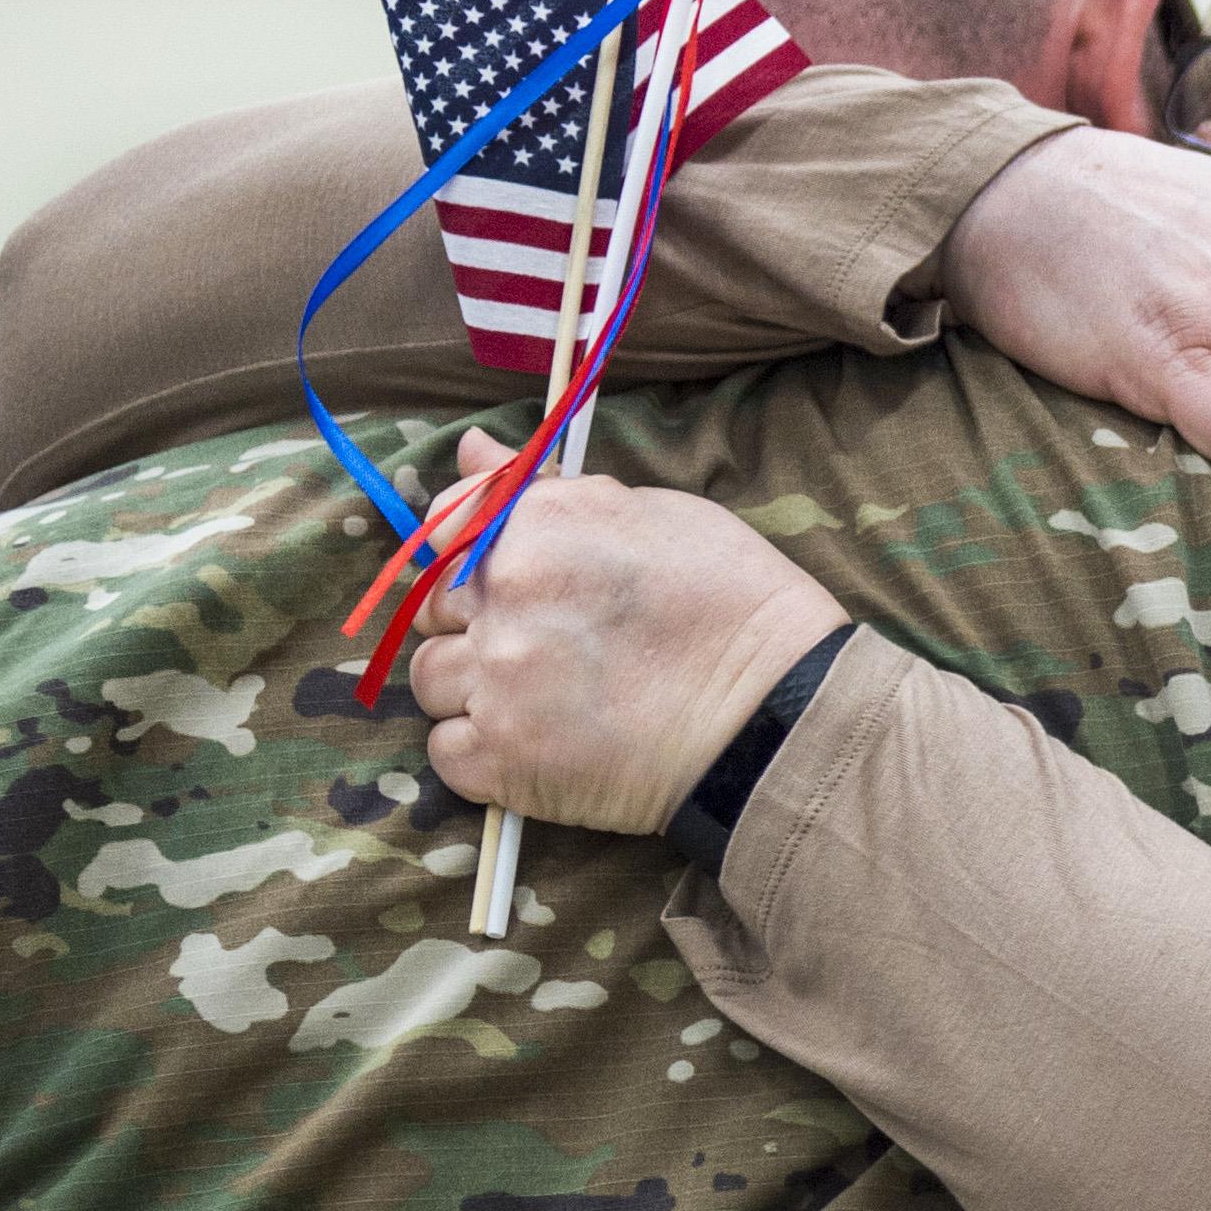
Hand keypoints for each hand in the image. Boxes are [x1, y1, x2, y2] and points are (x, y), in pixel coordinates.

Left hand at [405, 431, 846, 836]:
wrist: (777, 718)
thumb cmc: (734, 605)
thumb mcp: (652, 514)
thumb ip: (544, 488)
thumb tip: (471, 450)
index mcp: (536, 529)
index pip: (442, 529)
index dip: (466, 558)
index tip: (508, 582)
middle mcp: (504, 601)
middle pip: (432, 612)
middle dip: (474, 624)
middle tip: (544, 646)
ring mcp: (498, 684)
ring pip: (433, 683)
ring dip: (476, 690)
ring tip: (548, 700)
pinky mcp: (503, 760)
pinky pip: (449, 753)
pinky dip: (484, 752)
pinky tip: (542, 743)